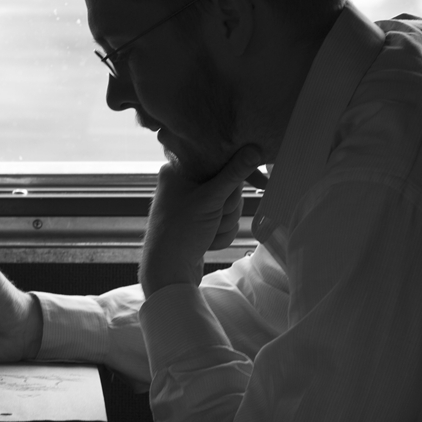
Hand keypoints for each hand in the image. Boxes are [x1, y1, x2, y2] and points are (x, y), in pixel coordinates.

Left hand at [139, 145, 261, 297]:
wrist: (167, 272)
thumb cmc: (182, 231)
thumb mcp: (211, 200)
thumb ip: (234, 174)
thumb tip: (254, 149)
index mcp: (177, 170)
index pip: (217, 161)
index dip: (232, 176)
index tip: (243, 187)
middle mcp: (182, 184)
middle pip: (227, 186)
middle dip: (227, 207)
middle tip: (214, 216)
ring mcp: (191, 205)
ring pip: (228, 206)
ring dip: (225, 223)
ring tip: (208, 232)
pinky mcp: (199, 223)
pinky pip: (223, 222)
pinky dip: (220, 234)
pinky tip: (207, 242)